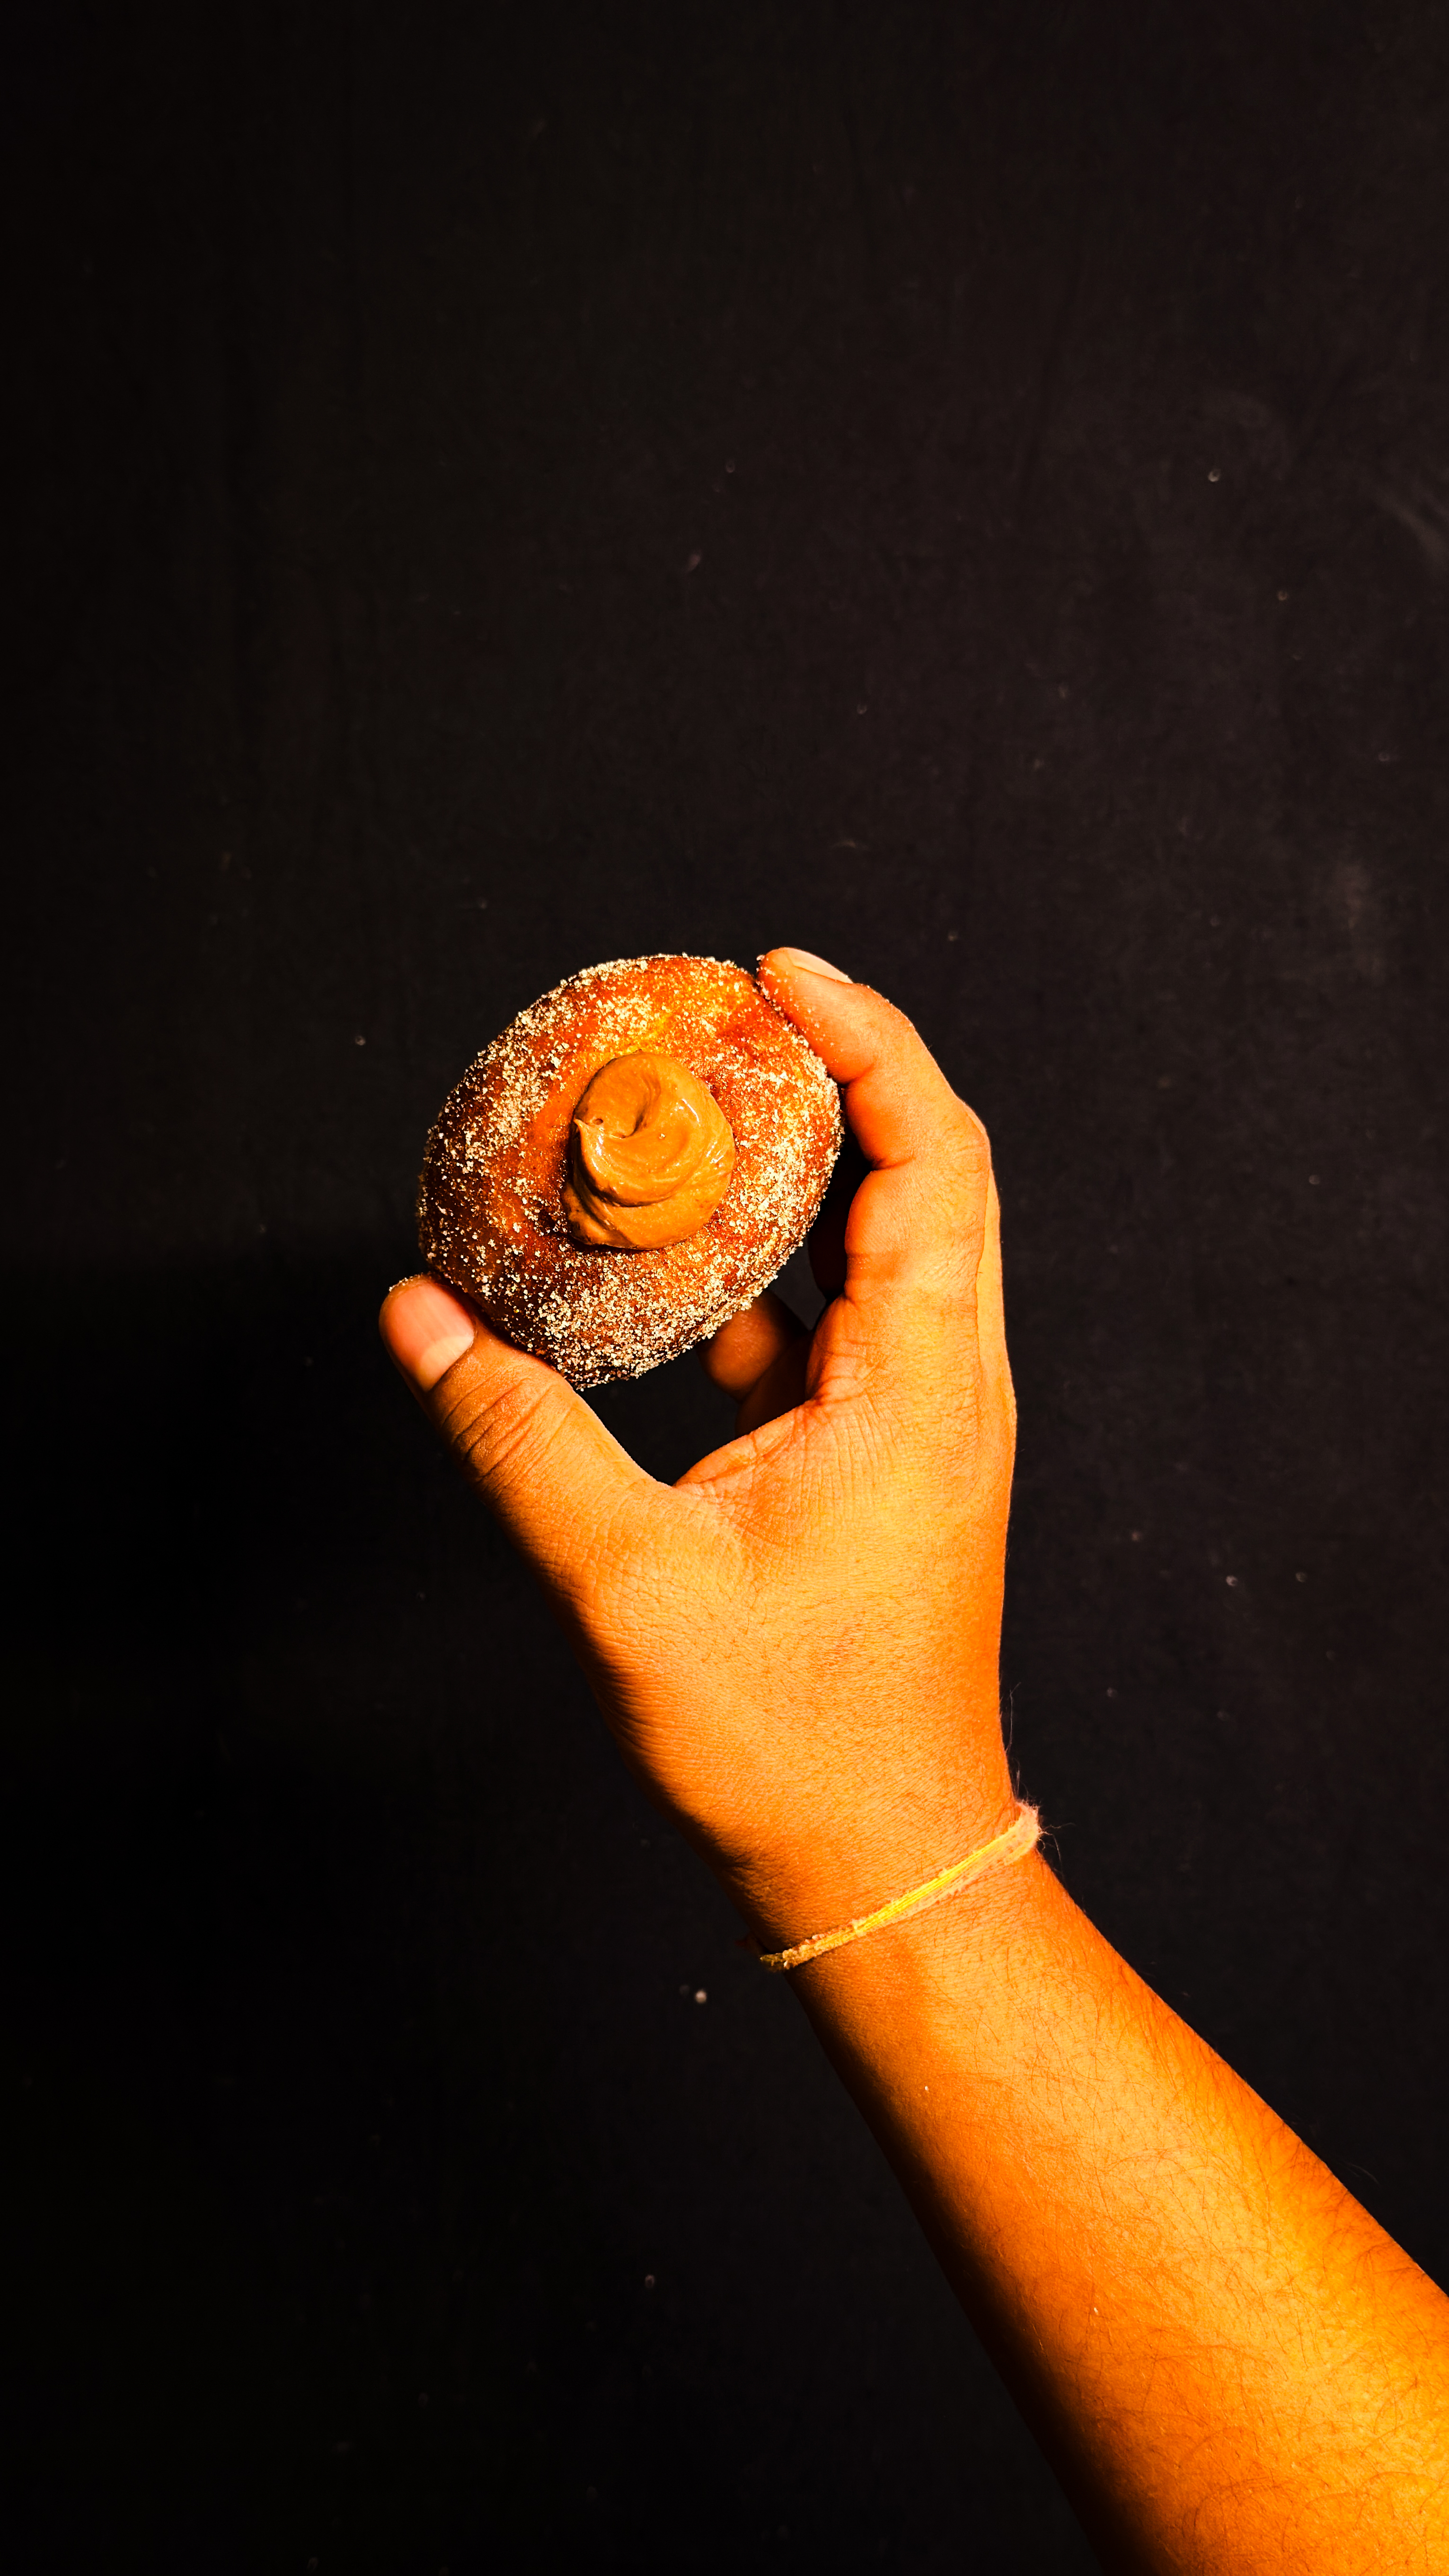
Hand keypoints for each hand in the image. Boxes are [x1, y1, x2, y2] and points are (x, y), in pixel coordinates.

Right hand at [380, 949, 1020, 1945]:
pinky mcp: (880, 1458)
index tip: (772, 972)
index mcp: (920, 1386)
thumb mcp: (629, 1584)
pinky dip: (764, 1272)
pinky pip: (833, 1321)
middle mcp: (942, 1383)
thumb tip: (419, 1321)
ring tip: (684, 1122)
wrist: (879, 1858)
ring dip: (792, 1176)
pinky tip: (670, 1277)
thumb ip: (519, 1439)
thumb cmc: (790, 1742)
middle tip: (716, 1015)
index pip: (928, 1154)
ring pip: (877, 1245)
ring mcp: (918, 1420)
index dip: (866, 1039)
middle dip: (827, 1075)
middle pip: (918, 1171)